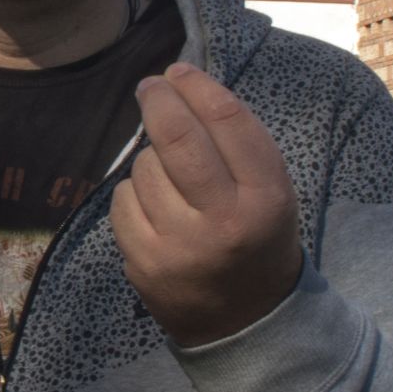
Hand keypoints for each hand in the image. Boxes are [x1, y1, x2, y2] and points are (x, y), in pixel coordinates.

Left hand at [110, 63, 302, 346]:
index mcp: (267, 197)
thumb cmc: (256, 237)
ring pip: (145, 167)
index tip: (179, 70)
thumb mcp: (270, 190)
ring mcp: (180, 246)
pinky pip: (122, 200)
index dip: (198, 86)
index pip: (228, 121)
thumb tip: (180, 82)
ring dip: (151, 160)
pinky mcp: (144, 263)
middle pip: (177, 137)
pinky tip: (154, 208)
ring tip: (171, 179)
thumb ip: (235, 142)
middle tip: (150, 87)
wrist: (245, 321)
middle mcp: (225, 221)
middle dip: (158, 100)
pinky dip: (133, 193)